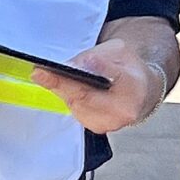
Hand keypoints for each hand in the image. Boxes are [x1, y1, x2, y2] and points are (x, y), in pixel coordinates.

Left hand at [30, 37, 163, 133]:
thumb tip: (75, 66)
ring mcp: (110, 123)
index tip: (62, 67)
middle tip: (38, 73)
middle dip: (60, 84)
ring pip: (77, 105)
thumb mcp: (118, 52)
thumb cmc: (129, 71)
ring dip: (61, 90)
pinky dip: (68, 98)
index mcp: (134, 88)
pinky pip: (76, 111)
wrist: (141, 93)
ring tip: (46, 75)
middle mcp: (123, 112)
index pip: (109, 79)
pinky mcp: (97, 128)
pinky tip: (63, 87)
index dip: (85, 73)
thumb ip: (99, 57)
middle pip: (86, 97)